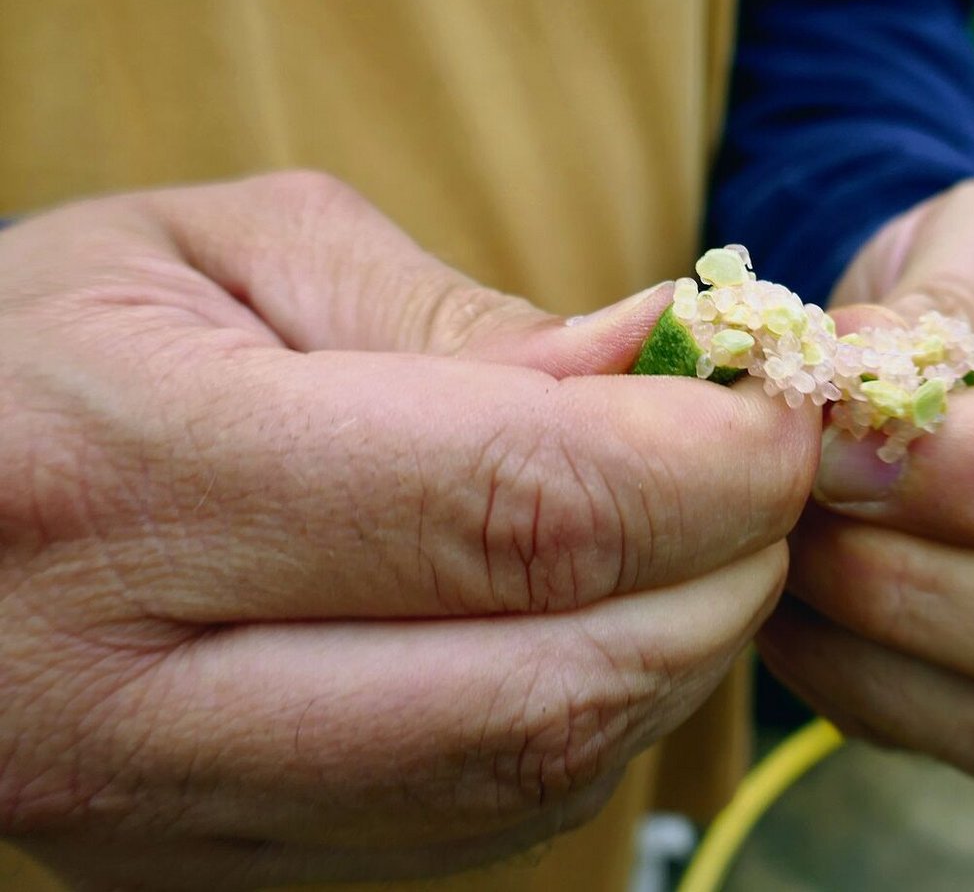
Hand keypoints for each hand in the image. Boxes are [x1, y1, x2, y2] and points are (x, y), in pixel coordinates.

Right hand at [0, 173, 819, 887]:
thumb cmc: (54, 341)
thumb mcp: (233, 260)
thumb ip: (462, 322)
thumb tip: (670, 362)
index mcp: (126, 483)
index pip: (512, 509)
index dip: (701, 468)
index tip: (782, 414)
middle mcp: (135, 700)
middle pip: (546, 684)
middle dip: (719, 582)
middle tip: (767, 485)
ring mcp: (173, 820)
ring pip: (528, 780)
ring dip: (670, 661)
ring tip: (696, 546)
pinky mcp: (214, 869)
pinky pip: (478, 826)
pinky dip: (589, 726)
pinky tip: (595, 631)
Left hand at [758, 175, 973, 775]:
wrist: (944, 369)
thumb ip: (950, 298)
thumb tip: (857, 381)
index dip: (973, 467)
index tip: (836, 436)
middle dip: (909, 565)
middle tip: (790, 500)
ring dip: (868, 629)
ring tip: (781, 542)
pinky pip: (949, 740)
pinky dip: (848, 677)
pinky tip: (792, 602)